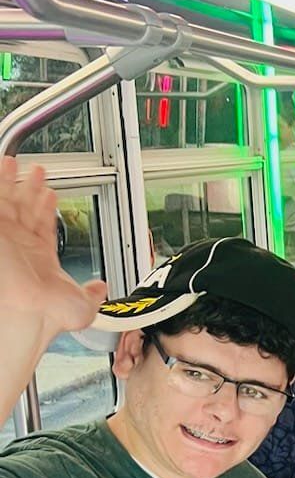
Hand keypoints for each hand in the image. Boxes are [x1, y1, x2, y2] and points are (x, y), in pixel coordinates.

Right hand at [0, 159, 105, 334]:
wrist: (26, 309)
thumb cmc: (47, 312)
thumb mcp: (82, 306)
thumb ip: (93, 295)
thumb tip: (101, 289)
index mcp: (41, 257)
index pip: (43, 225)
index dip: (47, 207)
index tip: (50, 193)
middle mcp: (21, 245)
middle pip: (26, 208)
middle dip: (32, 188)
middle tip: (37, 172)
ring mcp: (7, 236)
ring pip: (11, 202)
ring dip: (17, 182)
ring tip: (20, 165)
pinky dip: (3, 181)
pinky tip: (7, 166)